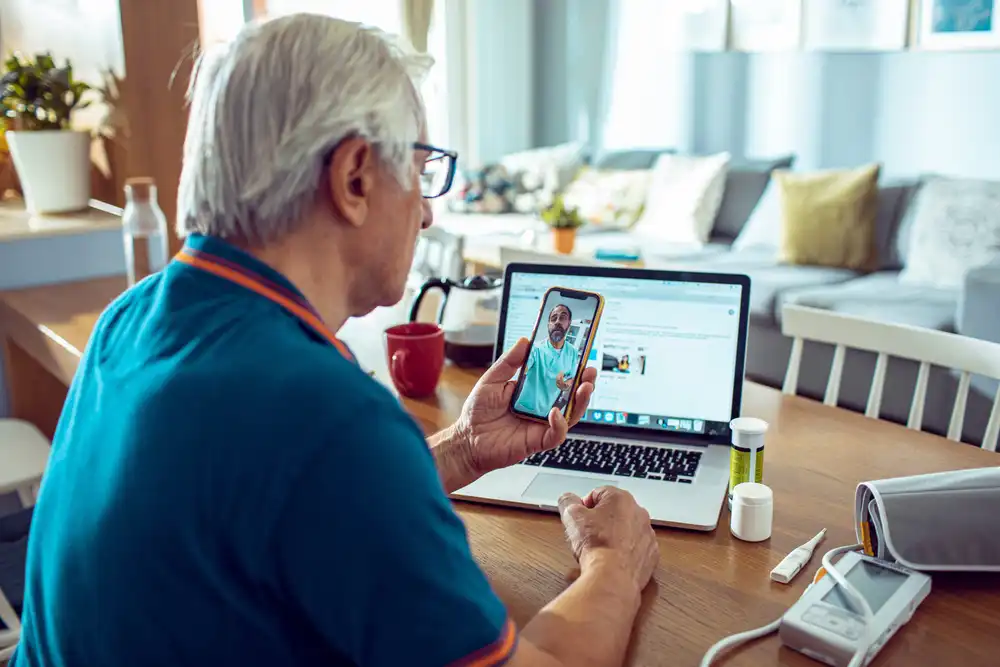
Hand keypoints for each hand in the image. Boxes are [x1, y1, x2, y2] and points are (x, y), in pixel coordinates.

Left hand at [454, 337, 596, 477]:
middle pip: (570, 396)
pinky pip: (556, 434)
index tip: (579, 355)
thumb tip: (525, 341)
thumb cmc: (477, 412)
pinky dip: (559, 424)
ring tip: (584, 387)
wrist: (466, 440)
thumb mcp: (492, 379)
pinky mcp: (537, 441)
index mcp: (533, 391)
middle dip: (584, 383)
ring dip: (580, 402)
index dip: (571, 368)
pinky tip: (555, 412)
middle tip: (589, 371)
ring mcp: (541, 424)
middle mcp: (541, 408)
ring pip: (570, 415)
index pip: (557, 378)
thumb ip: (509, 362)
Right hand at [558, 487, 658, 592]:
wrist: (612, 576)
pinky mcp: (651, 554)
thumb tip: (568, 499)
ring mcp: (648, 533)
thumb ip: (567, 501)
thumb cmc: (595, 545)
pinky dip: (626, 552)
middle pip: (614, 512)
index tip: (579, 520)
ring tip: (600, 549)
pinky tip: (613, 559)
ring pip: (626, 530)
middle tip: (588, 534)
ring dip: (614, 536)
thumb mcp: (571, 516)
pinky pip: (636, 548)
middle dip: (600, 521)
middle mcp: (639, 512)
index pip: (598, 494)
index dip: (584, 507)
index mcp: (620, 498)